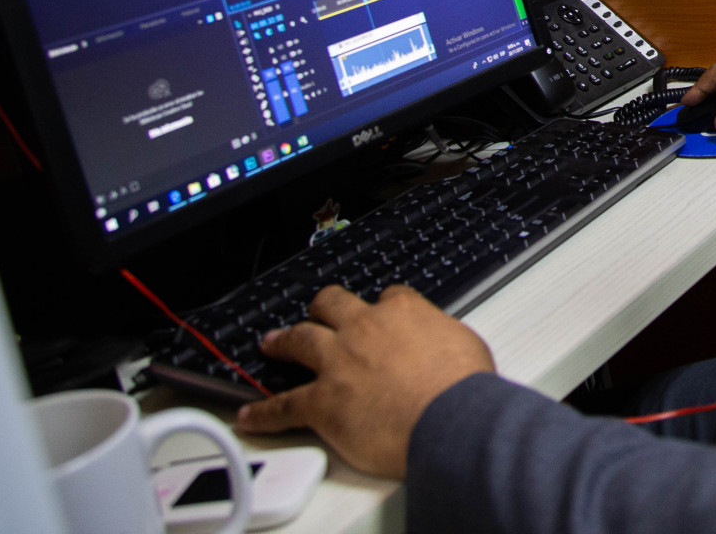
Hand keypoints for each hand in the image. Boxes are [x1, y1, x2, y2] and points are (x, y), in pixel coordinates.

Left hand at [234, 285, 494, 477]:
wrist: (448, 417)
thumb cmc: (463, 386)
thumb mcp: (465, 345)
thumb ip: (443, 339)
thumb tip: (445, 349)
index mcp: (403, 312)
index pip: (387, 297)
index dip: (381, 306)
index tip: (381, 312)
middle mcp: (364, 328)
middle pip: (332, 304)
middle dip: (322, 307)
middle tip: (316, 312)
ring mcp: (338, 362)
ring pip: (299, 340)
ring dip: (283, 341)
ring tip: (271, 343)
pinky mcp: (321, 401)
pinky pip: (283, 405)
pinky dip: (264, 412)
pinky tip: (250, 415)